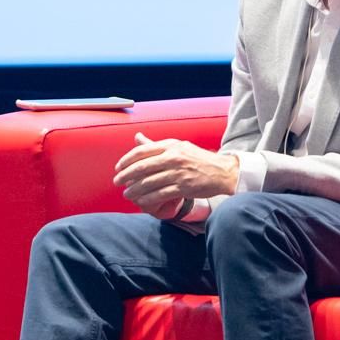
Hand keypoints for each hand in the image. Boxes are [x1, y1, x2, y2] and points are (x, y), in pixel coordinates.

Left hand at [113, 132, 239, 217]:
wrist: (222, 171)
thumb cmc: (199, 159)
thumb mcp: (179, 147)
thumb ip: (156, 145)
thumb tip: (137, 137)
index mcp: (171, 145)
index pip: (142, 151)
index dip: (127, 160)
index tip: (118, 168)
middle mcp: (174, 157)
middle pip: (142, 167)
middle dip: (126, 176)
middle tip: (117, 182)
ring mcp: (179, 172)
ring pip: (149, 182)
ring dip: (135, 190)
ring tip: (127, 194)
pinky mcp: (184, 187)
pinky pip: (160, 194)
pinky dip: (148, 199)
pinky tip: (141, 202)